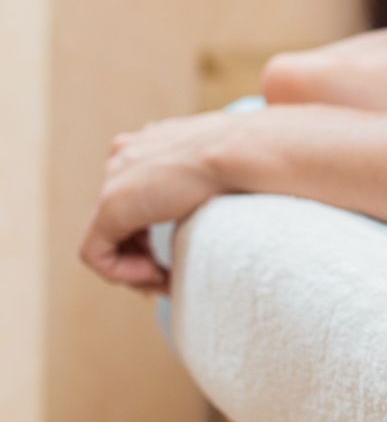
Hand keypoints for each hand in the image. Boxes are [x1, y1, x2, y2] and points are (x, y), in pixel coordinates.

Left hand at [79, 112, 237, 289]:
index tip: (179, 251)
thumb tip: (233, 198)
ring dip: (134, 267)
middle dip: (141, 251)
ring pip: (105, 238)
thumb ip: (213, 177)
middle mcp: (126, 155)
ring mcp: (115, 178)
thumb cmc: (254, 158)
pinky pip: (96, 254)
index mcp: (153, 142)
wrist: (246, 150)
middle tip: (170, 274)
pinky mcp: (111, 206)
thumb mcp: (231, 166)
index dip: (154, 231)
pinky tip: (157, 277)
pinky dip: (123, 274)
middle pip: (119, 217)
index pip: (139, 193)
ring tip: (166, 279)